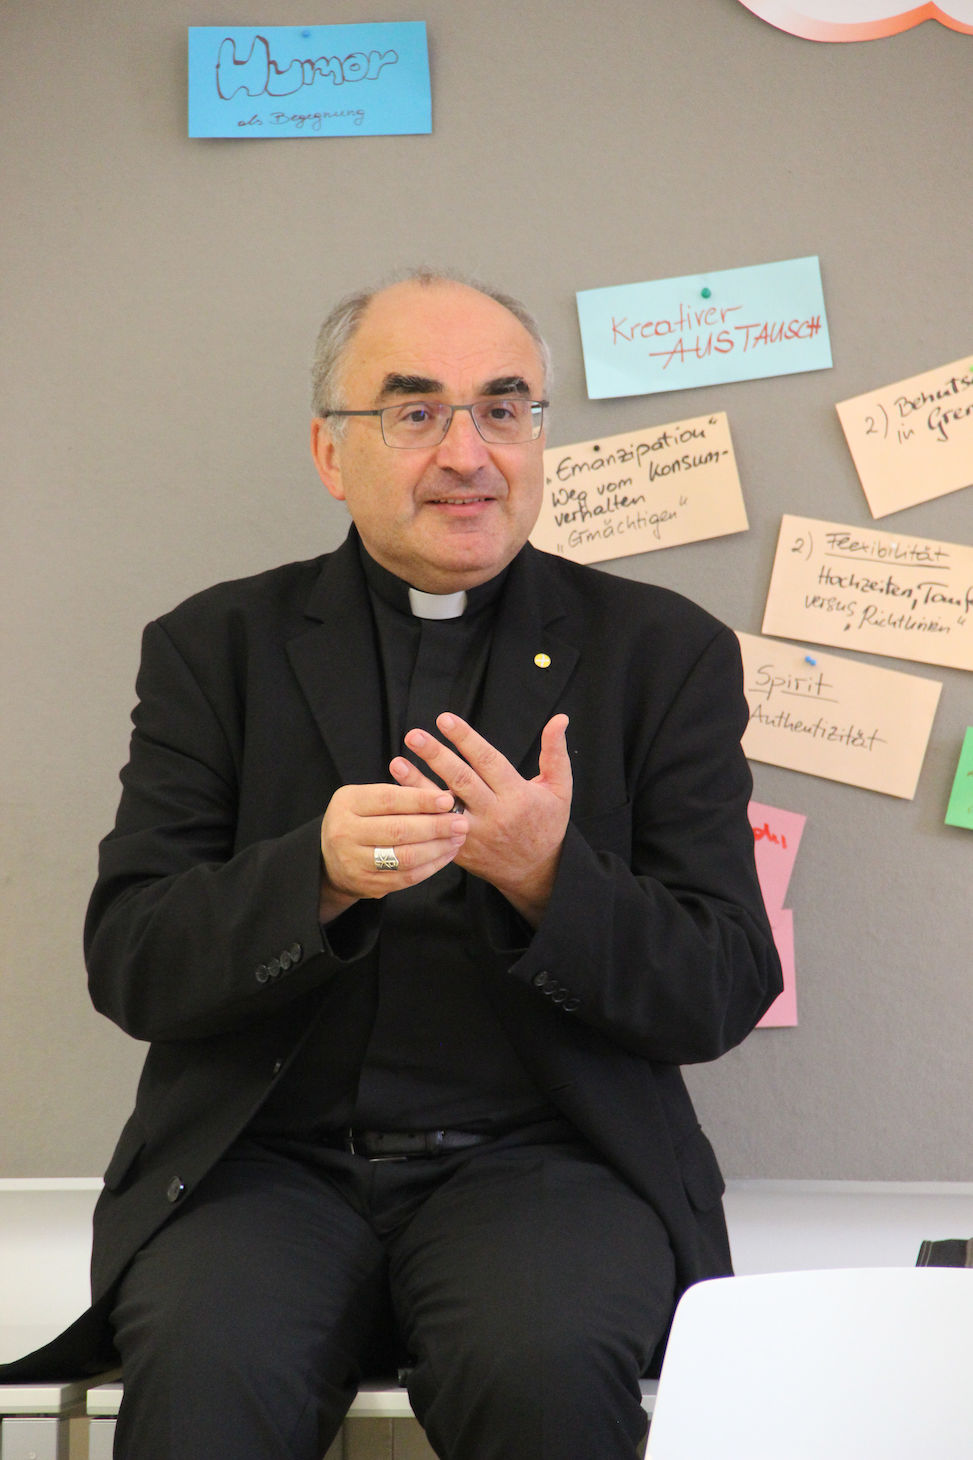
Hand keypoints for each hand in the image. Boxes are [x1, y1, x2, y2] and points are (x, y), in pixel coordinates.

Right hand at [319, 783, 467, 922]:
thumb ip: (399, 795)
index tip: (447, 800)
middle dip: (436, 826)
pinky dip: (431, 866)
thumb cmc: (358, 820)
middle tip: (461, 822)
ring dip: (438, 848)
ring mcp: (354, 862)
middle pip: (399, 830)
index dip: (421, 800)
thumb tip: (444, 797)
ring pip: (405, 857)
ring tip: (458, 838)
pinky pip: (407, 877)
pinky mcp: (368, 885)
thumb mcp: (366, 798)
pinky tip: (446, 854)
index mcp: (347, 803)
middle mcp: (345, 832)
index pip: (389, 799)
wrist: (330, 859)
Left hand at [390, 712, 571, 925]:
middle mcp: (494, 814)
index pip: (488, 761)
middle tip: (414, 735)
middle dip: (436, 756)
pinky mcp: (459, 848)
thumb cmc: (548, 824)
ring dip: (417, 783)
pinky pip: (435, 827)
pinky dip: (418, 810)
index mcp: (518, 796)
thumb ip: (555, 753)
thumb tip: (560, 719)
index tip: (445, 719)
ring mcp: (474, 833)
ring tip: (397, 762)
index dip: (466, 739)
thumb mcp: (560, 789)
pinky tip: (398, 795)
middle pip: (461, 780)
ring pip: (443, 806)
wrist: (536, 872)